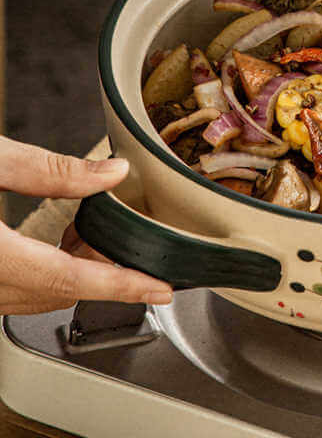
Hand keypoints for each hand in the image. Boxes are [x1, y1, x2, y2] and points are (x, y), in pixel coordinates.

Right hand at [0, 136, 172, 314]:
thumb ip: (51, 170)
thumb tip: (112, 173)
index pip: (67, 280)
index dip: (120, 286)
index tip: (160, 290)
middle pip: (56, 292)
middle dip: (102, 269)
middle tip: (132, 240)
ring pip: (36, 296)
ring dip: (74, 271)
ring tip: (99, 233)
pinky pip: (17, 290)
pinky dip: (47, 271)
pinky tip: (64, 242)